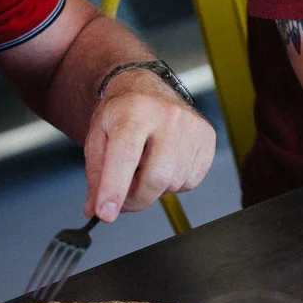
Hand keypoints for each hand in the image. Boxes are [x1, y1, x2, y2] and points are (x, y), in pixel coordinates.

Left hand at [82, 73, 215, 220]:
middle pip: (155, 177)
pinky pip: (190, 181)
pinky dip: (173, 183)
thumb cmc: (121, 113)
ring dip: (153, 189)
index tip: (105, 214)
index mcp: (134, 110)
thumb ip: (95, 175)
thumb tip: (95, 209)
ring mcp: (192, 126)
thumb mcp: (97, 137)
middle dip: (135, 199)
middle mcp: (169, 115)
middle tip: (121, 197)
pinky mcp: (207, 137)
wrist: (146, 88)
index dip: (115, 188)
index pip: (126, 154)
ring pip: (173, 183)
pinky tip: (163, 163)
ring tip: (144, 168)